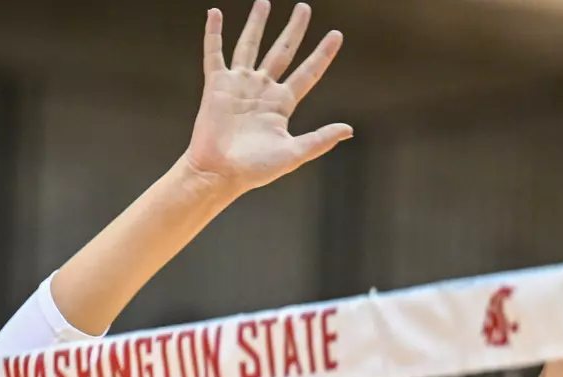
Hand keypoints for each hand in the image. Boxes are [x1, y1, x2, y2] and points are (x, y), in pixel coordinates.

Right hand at [181, 2, 351, 196]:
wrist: (219, 172)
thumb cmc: (254, 169)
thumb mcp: (293, 154)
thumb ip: (320, 139)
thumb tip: (348, 129)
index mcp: (282, 104)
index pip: (308, 72)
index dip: (322, 54)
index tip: (336, 35)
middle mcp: (262, 90)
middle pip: (282, 51)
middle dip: (294, 30)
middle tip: (304, 7)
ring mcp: (239, 85)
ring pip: (251, 46)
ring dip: (257, 24)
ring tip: (264, 2)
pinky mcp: (217, 85)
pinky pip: (215, 54)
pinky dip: (214, 34)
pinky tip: (214, 14)